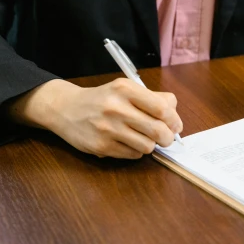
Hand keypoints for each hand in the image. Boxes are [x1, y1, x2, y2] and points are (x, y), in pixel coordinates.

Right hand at [7, 77, 183, 158]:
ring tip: (143, 138)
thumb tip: (174, 113)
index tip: (176, 125)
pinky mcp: (101, 147)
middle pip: (158, 130)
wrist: (67, 109)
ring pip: (147, 146)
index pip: (162, 107)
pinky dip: (136, 151)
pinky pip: (132, 155)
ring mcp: (107, 129)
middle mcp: (116, 107)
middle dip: (168, 137)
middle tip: (166, 138)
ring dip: (150, 145)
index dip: (174, 120)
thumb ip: (151, 98)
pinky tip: (128, 142)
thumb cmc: (102, 99)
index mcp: (125, 89)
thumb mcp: (124, 89)